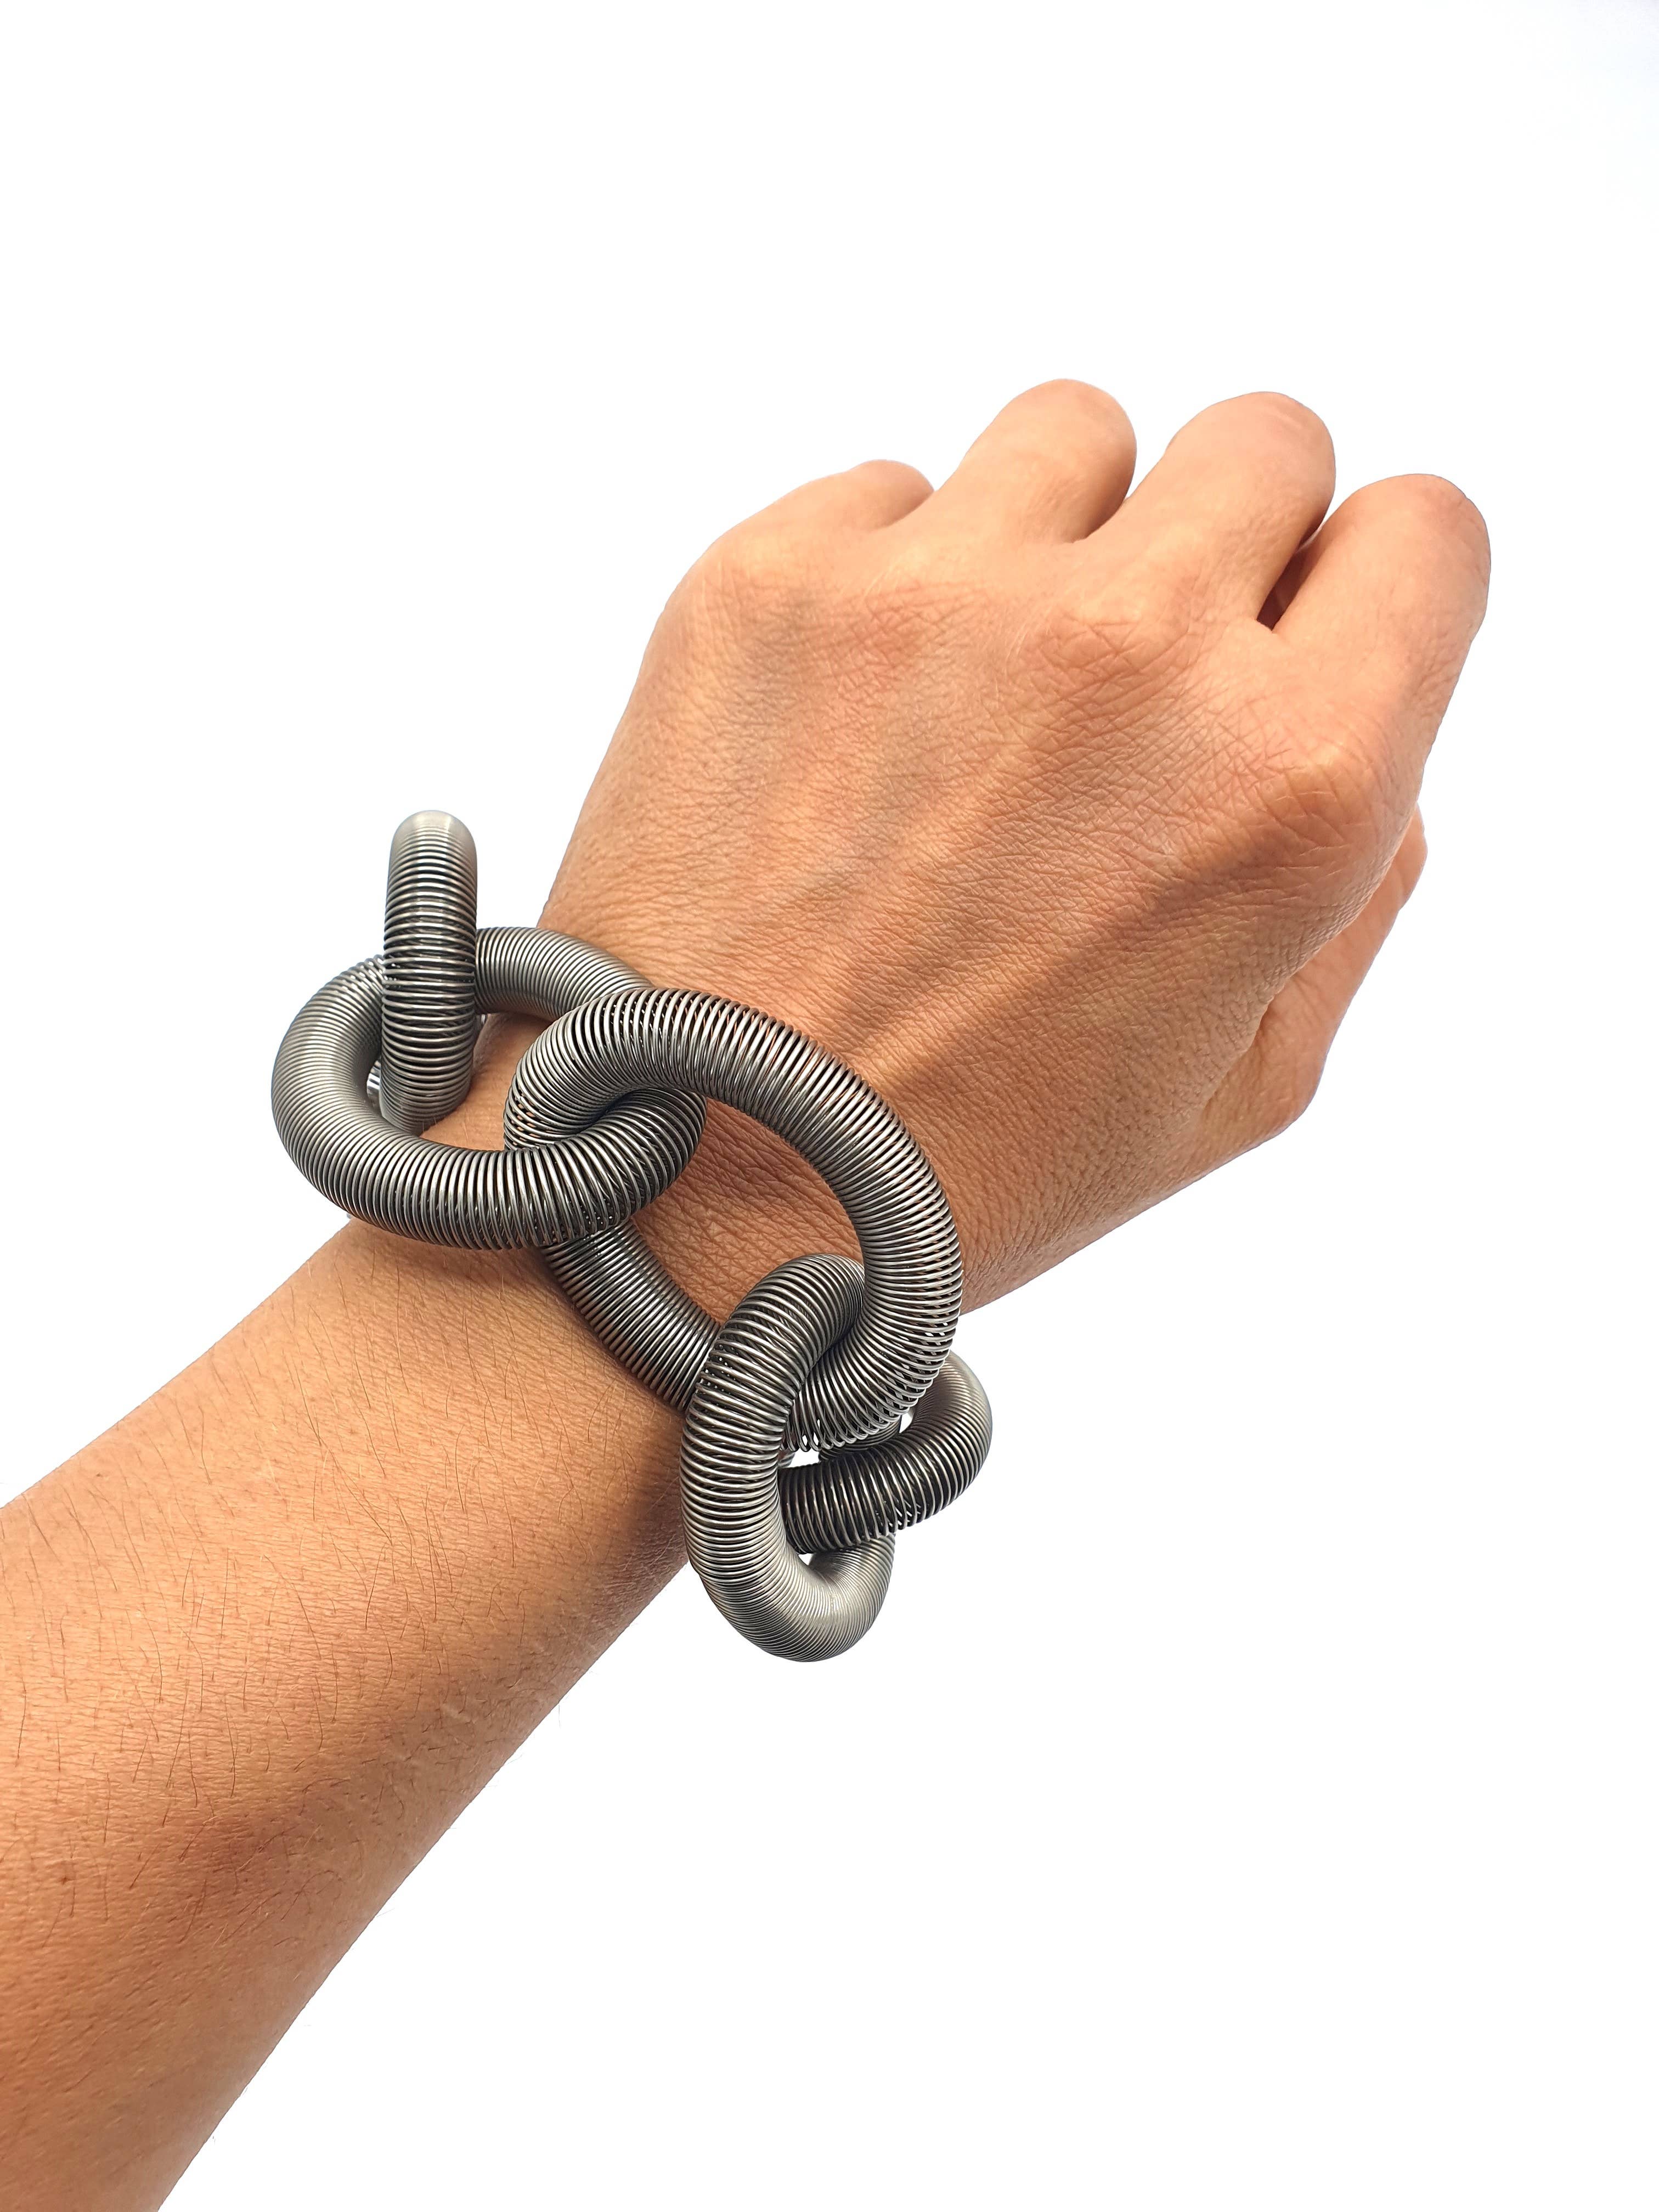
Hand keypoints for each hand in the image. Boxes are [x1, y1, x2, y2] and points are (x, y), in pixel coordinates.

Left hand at [529, 381, 1487, 1308]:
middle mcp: (1130, 650)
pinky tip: (853, 725)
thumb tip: (1362, 716)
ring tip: (985, 692)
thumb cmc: (973, 1155)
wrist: (687, 1177)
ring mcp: (939, 593)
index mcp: (1286, 780)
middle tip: (1141, 677)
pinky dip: (894, 582)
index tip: (1307, 639)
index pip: (1425, 529)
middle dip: (1229, 545)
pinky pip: (891, 493)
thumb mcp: (1246, 1082)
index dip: (1373, 590)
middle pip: (1260, 443)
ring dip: (1062, 537)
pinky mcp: (771, 575)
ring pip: (1073, 434)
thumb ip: (1358, 879)